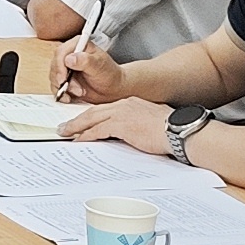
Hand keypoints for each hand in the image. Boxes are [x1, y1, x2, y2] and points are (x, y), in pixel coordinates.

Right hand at [57, 38, 131, 106]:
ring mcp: (65, 68)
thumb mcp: (100, 66)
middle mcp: (70, 54)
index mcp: (78, 45)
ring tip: (80, 92)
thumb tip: (69, 59)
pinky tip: (70, 98)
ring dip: (64, 88)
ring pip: (54, 77)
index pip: (61, 52)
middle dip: (63, 80)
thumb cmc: (110, 74)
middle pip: (54, 65)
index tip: (63, 78)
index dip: (59, 66)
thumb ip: (86, 61)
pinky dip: (61, 94)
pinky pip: (55, 87)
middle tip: (76, 89)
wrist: (113, 89)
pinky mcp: (64, 80)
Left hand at [61, 96, 175, 155]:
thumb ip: (136, 124)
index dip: (91, 116)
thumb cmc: (170, 130)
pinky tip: (79, 141)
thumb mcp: (150, 122)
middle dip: (77, 120)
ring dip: (76, 127)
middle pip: (94, 111)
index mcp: (131, 103)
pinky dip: (86, 135)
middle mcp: (124, 104)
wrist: (178, 131)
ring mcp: (122, 113)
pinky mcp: (121, 124)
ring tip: (66, 133)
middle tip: (65, 127)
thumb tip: (129, 134)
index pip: (105, 109)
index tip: (82, 122)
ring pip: (92, 118)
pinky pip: (97, 130)